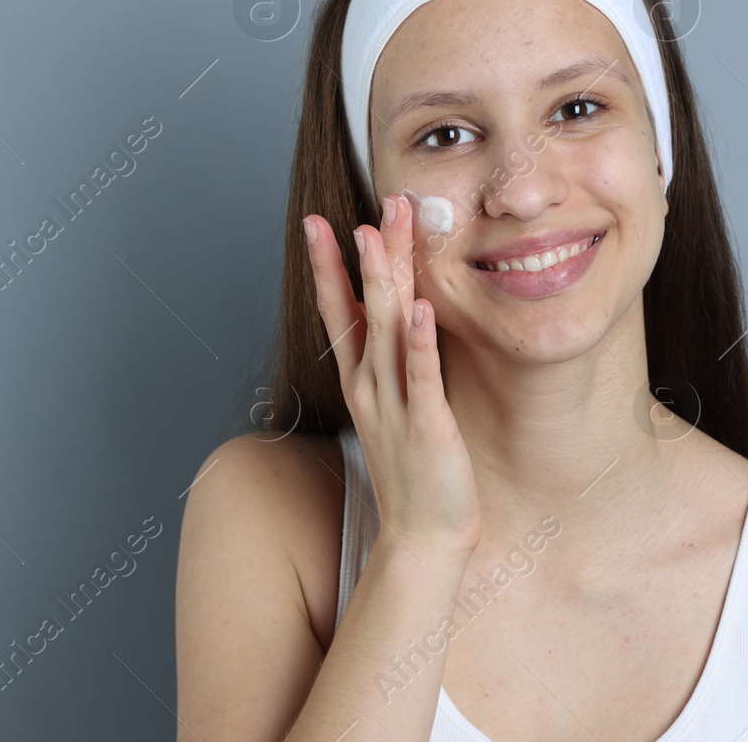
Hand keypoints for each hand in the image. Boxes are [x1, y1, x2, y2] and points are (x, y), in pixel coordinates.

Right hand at [303, 192, 480, 559]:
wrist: (423, 540)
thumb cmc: (416, 476)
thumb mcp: (396, 410)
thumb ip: (393, 368)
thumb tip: (398, 326)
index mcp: (363, 382)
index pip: (340, 312)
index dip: (329, 267)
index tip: (320, 223)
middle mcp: (371, 387)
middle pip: (362, 309)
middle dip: (363, 256)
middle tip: (366, 207)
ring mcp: (395, 406)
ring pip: (385, 331)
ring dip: (384, 281)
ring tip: (380, 236)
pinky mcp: (427, 427)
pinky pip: (422, 376)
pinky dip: (418, 341)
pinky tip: (419, 308)